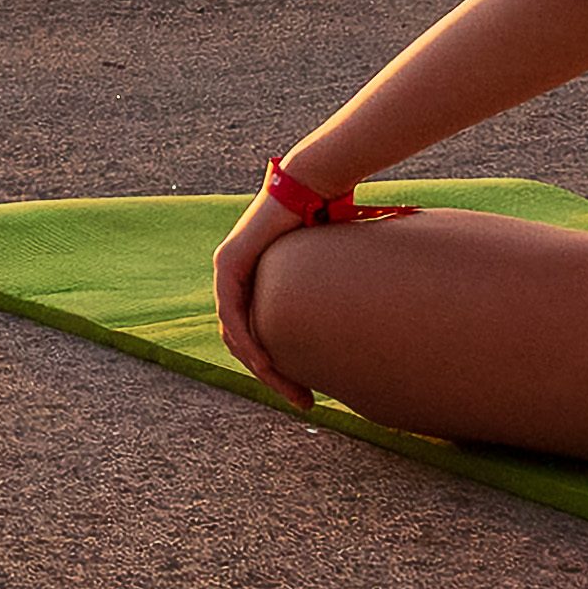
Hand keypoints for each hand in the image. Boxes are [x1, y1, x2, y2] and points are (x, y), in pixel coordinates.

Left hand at [215, 174, 335, 409]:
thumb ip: (326, 297)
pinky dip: (247, 339)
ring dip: (261, 367)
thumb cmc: (330, 225)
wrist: (314, 187)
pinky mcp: (229, 262)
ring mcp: (228, 269)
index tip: (305, 393)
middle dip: (273, 377)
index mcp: (257, 284)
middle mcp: (237, 279)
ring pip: (235, 333)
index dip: (279, 369)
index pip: (260, 337)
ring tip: (289, 390)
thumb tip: (359, 325)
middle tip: (301, 401)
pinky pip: (232, 312)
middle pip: (245, 342)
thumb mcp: (325, 273)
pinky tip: (264, 361)